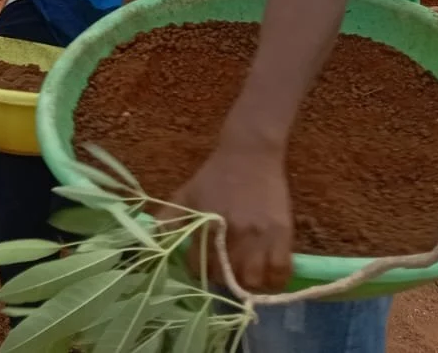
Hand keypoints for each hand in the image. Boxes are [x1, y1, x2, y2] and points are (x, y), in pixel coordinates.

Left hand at [172, 142, 292, 292]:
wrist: (249, 154)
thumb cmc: (215, 175)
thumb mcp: (185, 194)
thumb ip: (168, 219)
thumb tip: (155, 241)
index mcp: (207, 226)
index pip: (199, 268)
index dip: (198, 271)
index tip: (202, 267)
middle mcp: (233, 235)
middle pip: (226, 278)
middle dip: (223, 279)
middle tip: (224, 272)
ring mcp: (260, 236)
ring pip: (253, 281)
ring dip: (247, 283)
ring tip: (245, 275)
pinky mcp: (282, 234)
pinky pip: (281, 271)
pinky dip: (275, 281)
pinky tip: (267, 275)